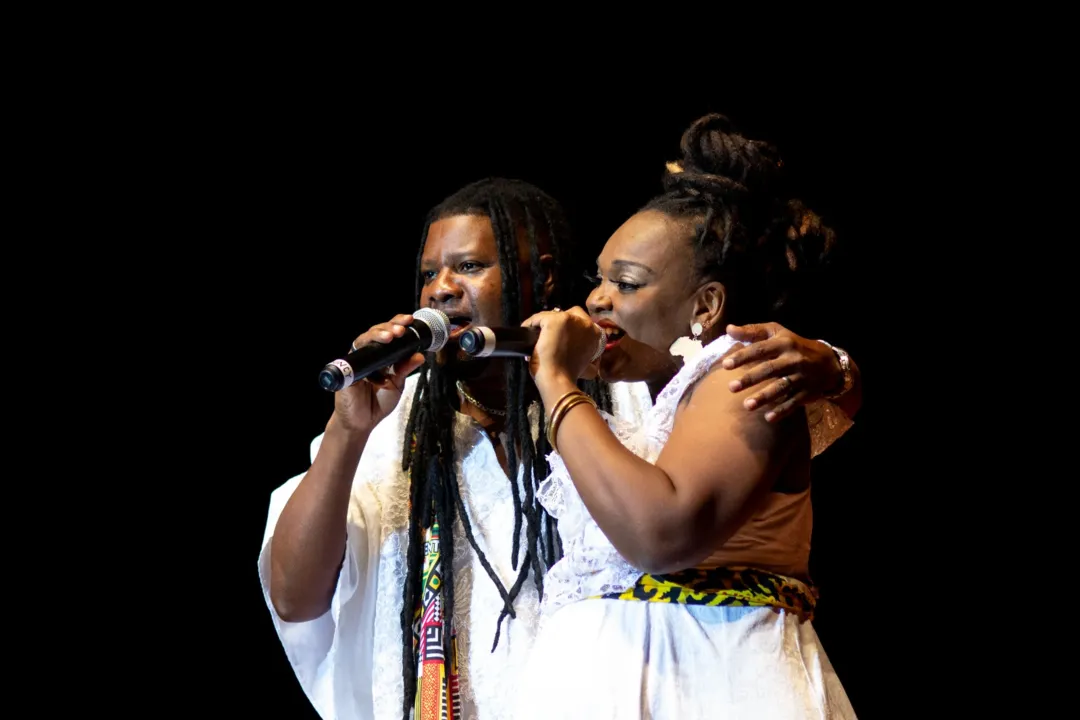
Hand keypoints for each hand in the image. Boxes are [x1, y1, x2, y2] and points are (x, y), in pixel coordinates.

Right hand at [326, 314, 425, 434]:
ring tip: (391, 336)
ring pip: (363, 339)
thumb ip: (405, 369)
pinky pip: (354, 359)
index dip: (397, 324)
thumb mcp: (397, 384)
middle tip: (401, 329)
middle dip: (389, 327)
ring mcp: (356, 361)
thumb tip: (420, 355)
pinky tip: (377, 361)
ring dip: (377, 335)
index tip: (409, 320)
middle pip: (375, 332)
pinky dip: (366, 357)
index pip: (389, 333)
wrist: (362, 423)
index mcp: (382, 355)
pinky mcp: (347, 372)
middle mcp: (368, 354)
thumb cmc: (378, 402)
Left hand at [521, 307, 604, 387]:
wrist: (558, 379)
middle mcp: (585, 323)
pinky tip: (527, 332)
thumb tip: (590, 358)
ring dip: (543, 324)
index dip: (569, 328)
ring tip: (536, 335)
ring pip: (552, 315)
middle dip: (558, 322)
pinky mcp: (554, 320)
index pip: (582, 321)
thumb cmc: (569, 375)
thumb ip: (590, 355)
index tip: (560, 336)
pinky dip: (531, 324)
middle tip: (547, 334)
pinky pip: (539, 317)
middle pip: (568, 314)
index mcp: (596, 334)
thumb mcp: (589, 365)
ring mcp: (570, 320)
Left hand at [721, 322, 843, 421]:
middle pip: (769, 369)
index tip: (725, 365)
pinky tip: (768, 418)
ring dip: (764, 397)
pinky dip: (782, 411)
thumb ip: (752, 332)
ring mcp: (801, 377)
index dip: (743, 356)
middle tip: (731, 387)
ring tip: (747, 406)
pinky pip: (794, 402)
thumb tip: (729, 329)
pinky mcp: (807, 392)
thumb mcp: (776, 333)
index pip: (760, 349)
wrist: (828, 363)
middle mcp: (792, 360)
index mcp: (783, 343)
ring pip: (781, 387)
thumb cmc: (793, 345)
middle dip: (750, 379)